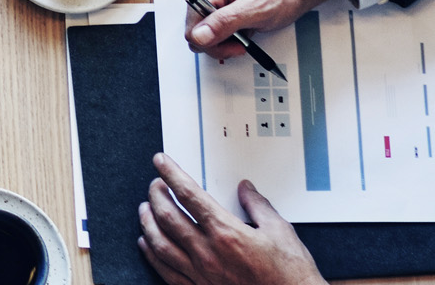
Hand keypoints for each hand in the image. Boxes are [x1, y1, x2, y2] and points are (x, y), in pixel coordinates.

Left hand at [139, 155, 323, 284]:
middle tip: (154, 184)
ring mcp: (202, 275)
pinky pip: (166, 272)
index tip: (161, 162)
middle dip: (156, 195)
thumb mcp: (280, 230)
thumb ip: (258, 204)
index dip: (171, 174)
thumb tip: (245, 188)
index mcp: (226, 232)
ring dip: (148, 222)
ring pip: (161, 244)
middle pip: (168, 217)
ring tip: (145, 208)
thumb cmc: (289, 274)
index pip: (188, 195)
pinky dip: (152, 255)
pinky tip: (147, 244)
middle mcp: (208, 253)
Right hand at [184, 0, 350, 60]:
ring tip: (243, 33)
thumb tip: (199, 36)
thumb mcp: (256, 10)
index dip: (215, 41)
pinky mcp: (215, 4)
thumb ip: (225, 23)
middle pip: (195, 32)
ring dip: (224, 41)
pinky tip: (240, 30)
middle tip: (242, 40)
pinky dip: (226, 36)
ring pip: (203, 34)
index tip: (236, 42)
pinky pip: (211, 30)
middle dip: (220, 42)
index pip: (192, 27)